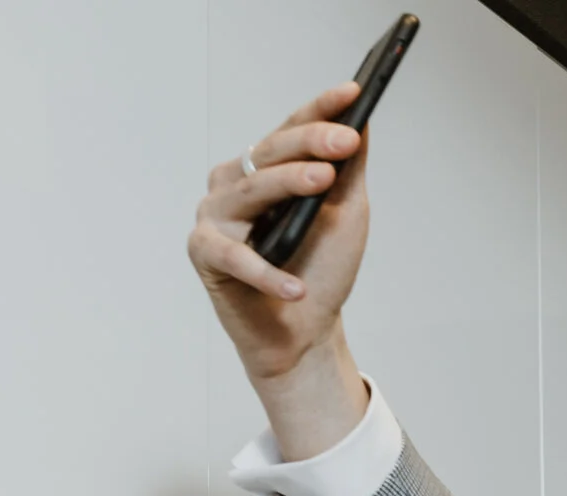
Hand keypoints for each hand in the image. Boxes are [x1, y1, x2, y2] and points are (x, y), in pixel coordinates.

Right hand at [188, 83, 373, 458]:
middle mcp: (236, 182)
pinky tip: (295, 286)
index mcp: (267, 168)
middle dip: (311, 143)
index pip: (292, 129)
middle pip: (271, 152)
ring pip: (251, 190)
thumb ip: (348, 170)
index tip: (353, 92)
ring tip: (324, 183)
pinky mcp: (204, 252)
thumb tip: (361, 119)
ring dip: (289, 185)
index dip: (320, 110)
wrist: (304, 333)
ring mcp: (216, 215)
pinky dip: (267, 273)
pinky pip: (235, 256)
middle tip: (346, 141)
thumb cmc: (321, 270)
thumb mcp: (345, 213)